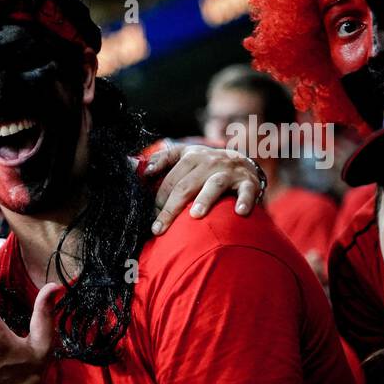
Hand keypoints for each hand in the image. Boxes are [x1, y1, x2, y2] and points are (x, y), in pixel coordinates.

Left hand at [142, 142, 261, 235]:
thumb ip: (162, 160)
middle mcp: (209, 161)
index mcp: (191, 156)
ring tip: (195, 216)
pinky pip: (247, 191)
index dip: (158, 197)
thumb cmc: (207, 165)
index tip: (151, 215)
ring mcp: (229, 172)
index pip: (170, 178)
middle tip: (159, 228)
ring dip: (204, 200)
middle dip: (170, 208)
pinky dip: (244, 201)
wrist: (245, 163)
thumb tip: (134, 166)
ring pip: (213, 185)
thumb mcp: (185, 156)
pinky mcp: (248, 182)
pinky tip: (239, 212)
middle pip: (185, 186)